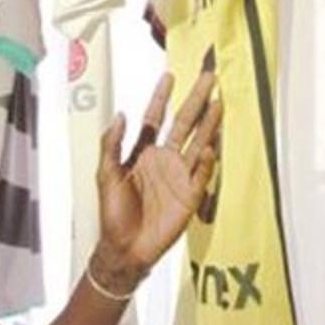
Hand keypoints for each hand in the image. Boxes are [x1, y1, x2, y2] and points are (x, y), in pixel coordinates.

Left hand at [91, 71, 221, 295]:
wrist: (125, 248)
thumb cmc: (114, 214)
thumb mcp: (105, 175)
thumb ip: (111, 144)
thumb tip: (120, 114)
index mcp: (143, 153)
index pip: (155, 118)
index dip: (161, 97)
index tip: (169, 76)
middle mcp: (165, 159)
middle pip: (184, 124)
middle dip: (195, 101)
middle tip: (209, 78)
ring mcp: (179, 176)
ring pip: (198, 143)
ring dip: (209, 124)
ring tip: (219, 103)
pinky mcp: (190, 196)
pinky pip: (202, 174)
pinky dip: (207, 162)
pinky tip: (211, 147)